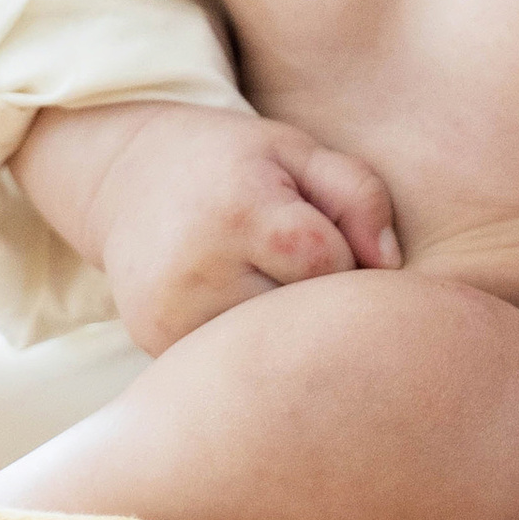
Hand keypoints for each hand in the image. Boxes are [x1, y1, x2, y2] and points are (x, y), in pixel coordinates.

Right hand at [15, 99, 401, 356]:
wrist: (128, 178)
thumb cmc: (234, 163)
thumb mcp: (299, 152)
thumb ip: (359, 195)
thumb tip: (390, 267)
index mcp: (241, 213)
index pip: (329, 266)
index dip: (347, 258)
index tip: (331, 241)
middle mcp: (199, 272)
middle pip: (302, 320)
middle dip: (321, 304)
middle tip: (306, 271)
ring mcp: (171, 317)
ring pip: (270, 354)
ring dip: (289, 333)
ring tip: (273, 287)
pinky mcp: (156, 346)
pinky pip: (232, 367)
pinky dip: (252, 350)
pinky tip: (244, 312)